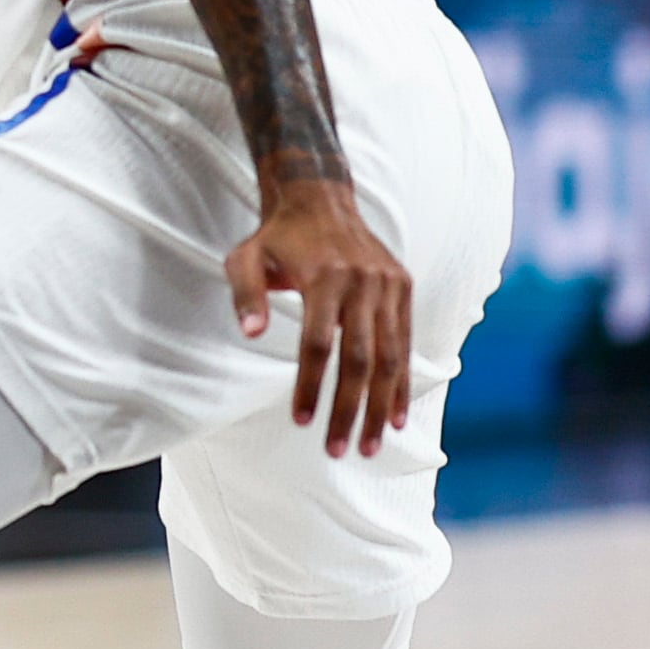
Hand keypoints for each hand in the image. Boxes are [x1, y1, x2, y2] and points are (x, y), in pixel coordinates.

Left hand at [225, 178, 413, 457]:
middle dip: (349, 408)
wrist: (320, 197)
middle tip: (338, 450)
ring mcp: (387, 285)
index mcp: (323, 276)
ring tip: (369, 446)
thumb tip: (249, 333)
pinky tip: (396, 416)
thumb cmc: (276, 237)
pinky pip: (404, 342)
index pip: (318, 344)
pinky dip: (402, 382)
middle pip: (359, 358)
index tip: (301, 421)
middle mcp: (362, 282)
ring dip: (380, 406)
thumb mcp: (244, 257)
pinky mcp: (402, 287)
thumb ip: (245, 295)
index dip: (310, 385)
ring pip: (389, 356)